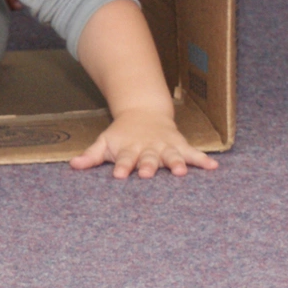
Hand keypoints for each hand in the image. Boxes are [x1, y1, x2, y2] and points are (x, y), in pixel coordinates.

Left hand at [70, 108, 218, 178]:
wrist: (143, 112)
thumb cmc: (122, 134)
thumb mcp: (105, 142)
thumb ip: (91, 156)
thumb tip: (73, 166)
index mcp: (129, 149)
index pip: (124, 159)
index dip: (122, 166)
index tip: (120, 176)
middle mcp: (148, 148)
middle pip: (148, 158)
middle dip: (149, 166)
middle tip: (148, 174)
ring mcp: (165, 146)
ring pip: (171, 155)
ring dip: (177, 163)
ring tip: (182, 172)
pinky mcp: (179, 145)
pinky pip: (192, 153)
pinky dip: (203, 160)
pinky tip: (214, 167)